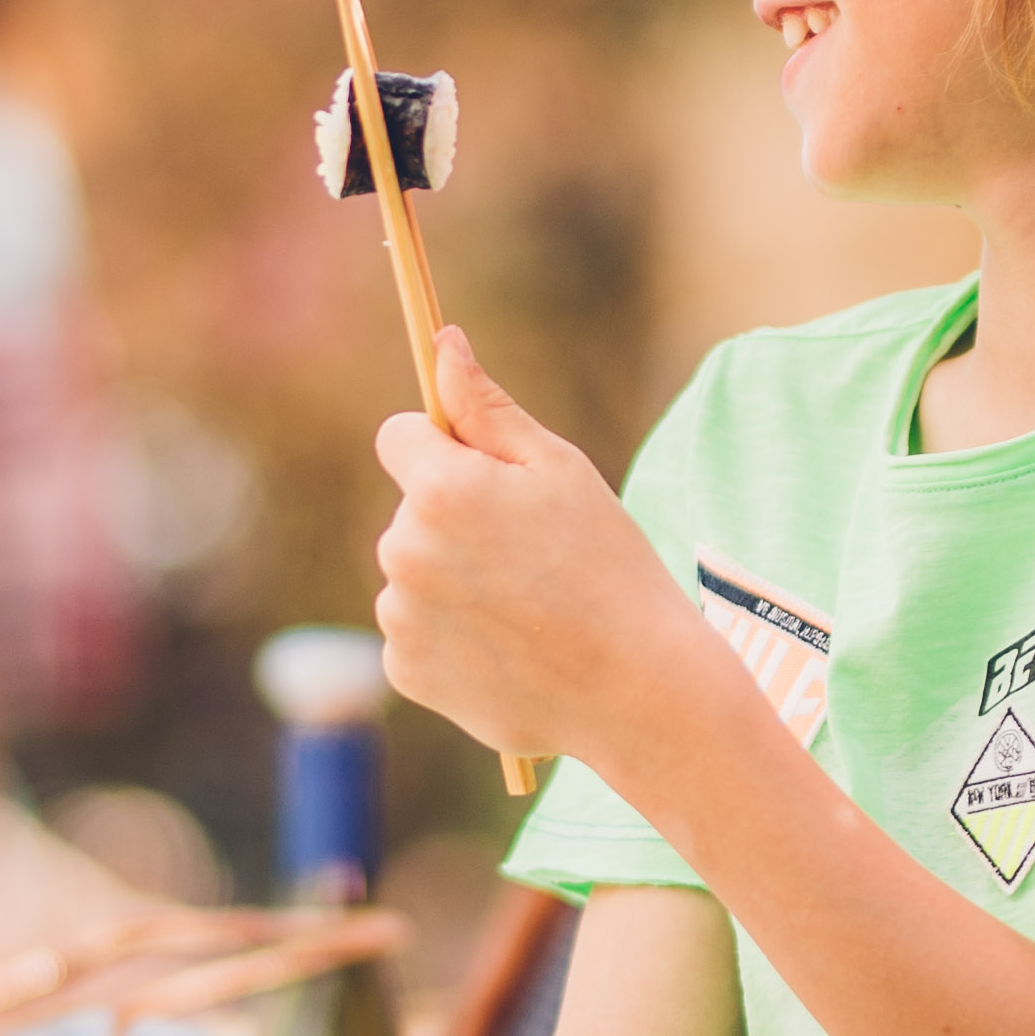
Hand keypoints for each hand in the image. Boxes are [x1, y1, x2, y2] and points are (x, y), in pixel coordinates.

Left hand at [370, 327, 704, 770]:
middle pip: (411, 510)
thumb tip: (443, 344)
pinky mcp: (405, 671)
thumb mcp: (559, 470)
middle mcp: (403, 551)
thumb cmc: (609, 567)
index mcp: (440, 490)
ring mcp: (400, 617)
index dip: (442, 447)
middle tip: (530, 556)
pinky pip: (417, 630)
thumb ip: (487, 407)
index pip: (399, 436)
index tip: (486, 474)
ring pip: (413, 573)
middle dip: (454, 519)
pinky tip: (510, 648)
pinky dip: (452, 636)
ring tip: (526, 606)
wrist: (636, 690)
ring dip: (452, 579)